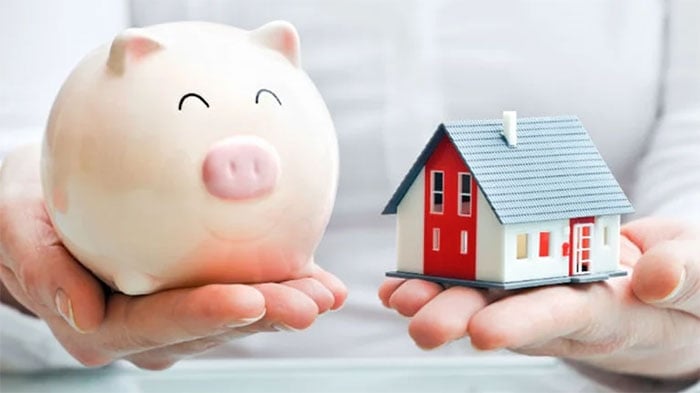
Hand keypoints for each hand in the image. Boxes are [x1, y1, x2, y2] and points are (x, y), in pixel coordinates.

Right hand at [0, 144, 346, 369]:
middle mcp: (143, 331)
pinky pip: (244, 293)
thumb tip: (84, 313)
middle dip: (263, 316)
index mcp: (100, 325)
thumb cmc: (25, 211)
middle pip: (209, 327)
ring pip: (235, 317)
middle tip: (310, 302)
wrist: (43, 209)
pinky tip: (319, 280)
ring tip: (325, 293)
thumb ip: (40, 270)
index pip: (158, 324)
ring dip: (283, 304)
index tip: (250, 300)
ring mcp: (173, 318)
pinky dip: (281, 285)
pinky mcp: (195, 295)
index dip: (205, 315)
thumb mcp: (13, 228)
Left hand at [379, 217, 699, 378]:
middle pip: (510, 316)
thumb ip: (688, 274)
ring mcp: (541, 297)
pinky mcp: (525, 283)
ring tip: (399, 297)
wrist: (669, 286)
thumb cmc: (690, 284)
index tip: (484, 333)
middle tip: (418, 324)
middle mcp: (566, 311)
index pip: (566, 317)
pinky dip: (439, 281)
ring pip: (486, 301)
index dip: (525, 324)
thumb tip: (654, 276)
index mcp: (613, 312)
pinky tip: (402, 284)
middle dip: (462, 318)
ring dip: (440, 299)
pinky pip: (481, 283)